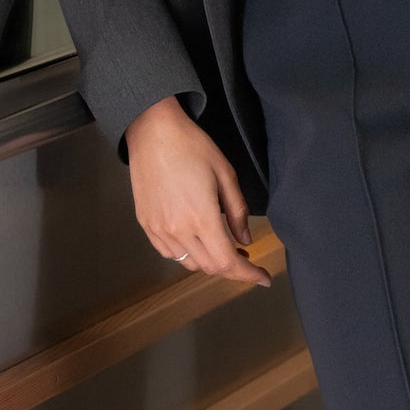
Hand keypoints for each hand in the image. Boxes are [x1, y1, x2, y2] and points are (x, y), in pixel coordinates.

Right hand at [125, 97, 270, 286]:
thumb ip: (238, 212)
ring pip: (189, 263)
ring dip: (210, 262)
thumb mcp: (226, 175)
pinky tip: (198, 241)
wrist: (151, 131)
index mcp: (202, 218)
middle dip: (233, 269)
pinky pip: (170, 253)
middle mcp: (177, 230)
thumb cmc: (192, 147)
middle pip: (210, 267)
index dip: (248, 275)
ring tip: (224, 248)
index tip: (263, 277)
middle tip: (247, 258)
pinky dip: (188, 255)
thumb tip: (246, 240)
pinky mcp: (146, 224)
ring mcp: (158, 229)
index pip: (228, 262)